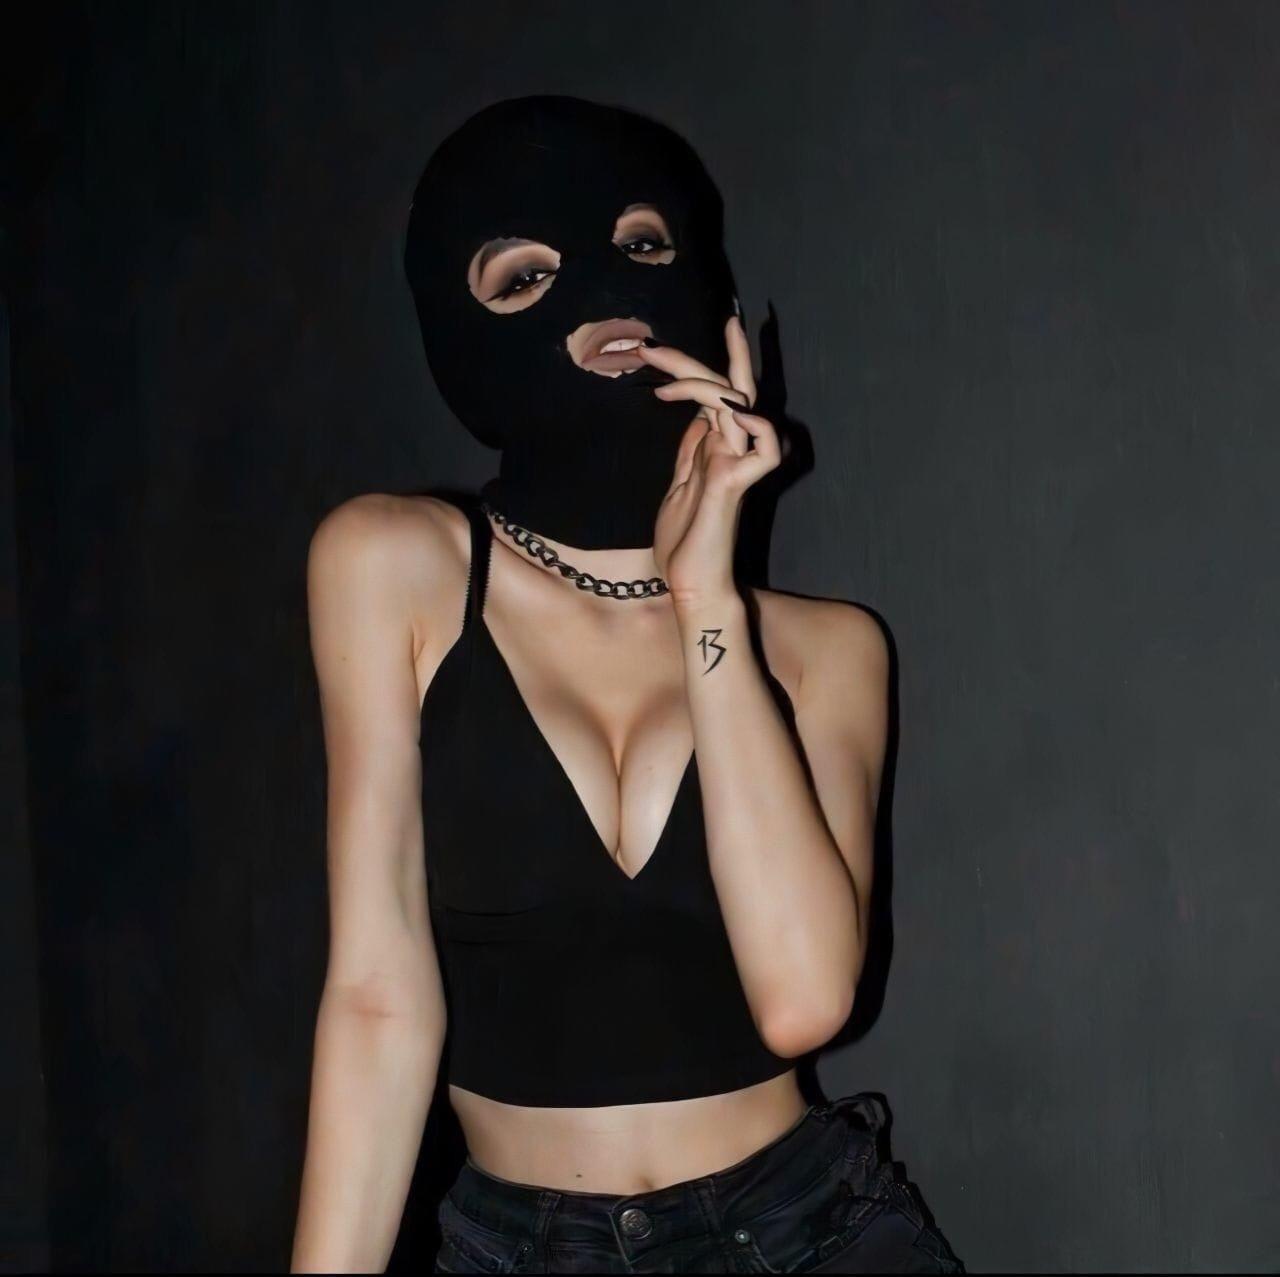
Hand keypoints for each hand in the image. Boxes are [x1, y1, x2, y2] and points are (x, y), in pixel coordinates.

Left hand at [639, 315, 782, 606]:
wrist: (688, 581)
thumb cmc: (684, 543)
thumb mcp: (679, 485)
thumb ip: (691, 452)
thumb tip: (696, 417)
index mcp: (717, 449)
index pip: (714, 396)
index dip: (690, 369)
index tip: (652, 353)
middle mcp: (732, 450)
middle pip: (725, 390)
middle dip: (692, 358)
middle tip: (650, 344)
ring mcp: (737, 465)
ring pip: (738, 404)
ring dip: (702, 378)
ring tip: (659, 363)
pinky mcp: (738, 484)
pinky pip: (764, 447)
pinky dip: (752, 423)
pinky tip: (721, 410)